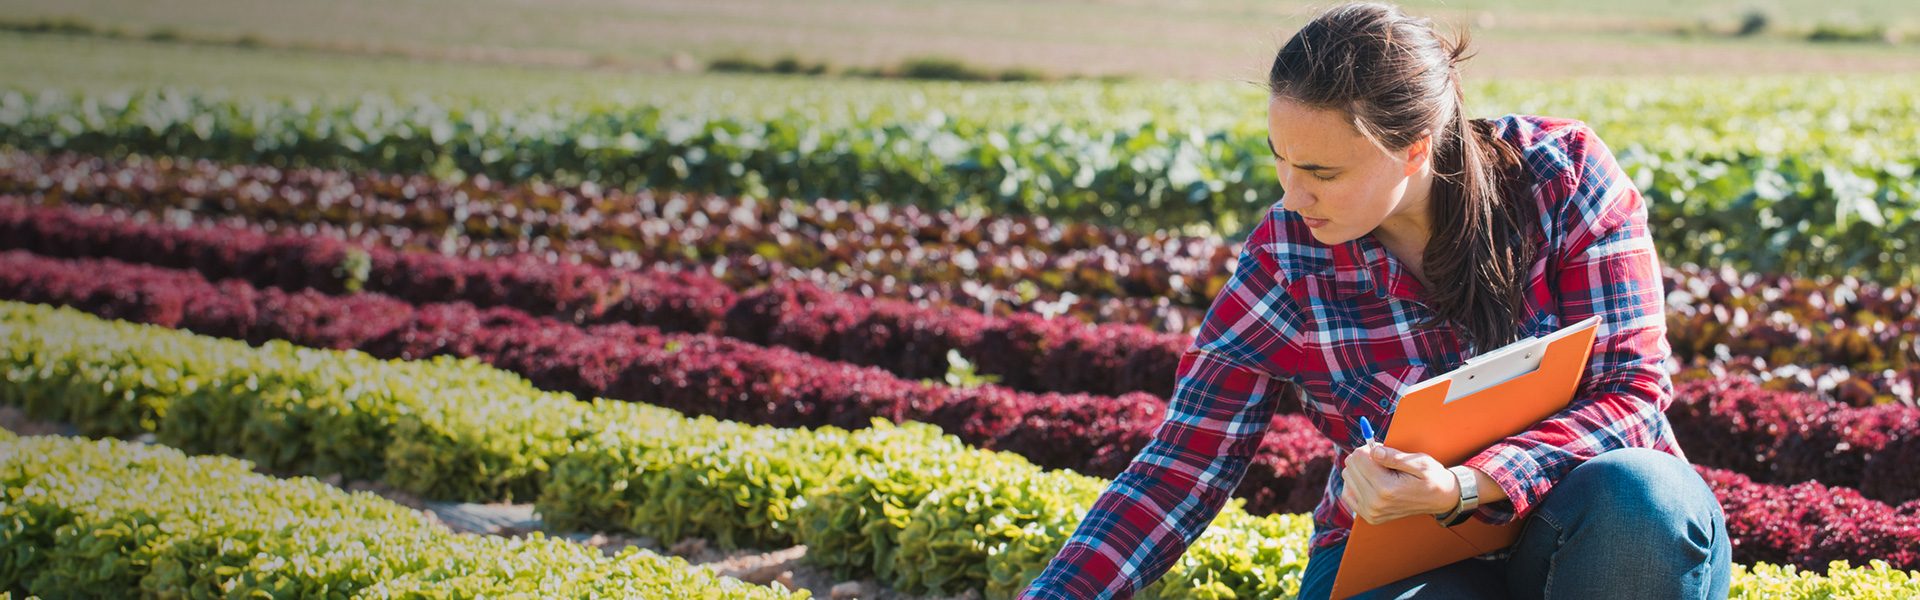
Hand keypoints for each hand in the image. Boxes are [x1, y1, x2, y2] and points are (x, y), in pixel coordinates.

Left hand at [1339, 443, 1459, 524]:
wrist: (1439, 499)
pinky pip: (1347, 493)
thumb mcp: (1419, 462)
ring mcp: (1371, 512)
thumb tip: (1374, 451)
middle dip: (1364, 457)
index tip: (1381, 448)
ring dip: (1360, 470)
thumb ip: (1394, 457)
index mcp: (1387, 489)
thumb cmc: (1431, 477)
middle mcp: (1375, 503)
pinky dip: (1356, 483)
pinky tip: (1371, 481)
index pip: (1359, 457)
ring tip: (1380, 471)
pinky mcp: (1369, 516)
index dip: (1369, 447)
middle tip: (1382, 459)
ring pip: (1347, 477)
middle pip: (1351, 466)